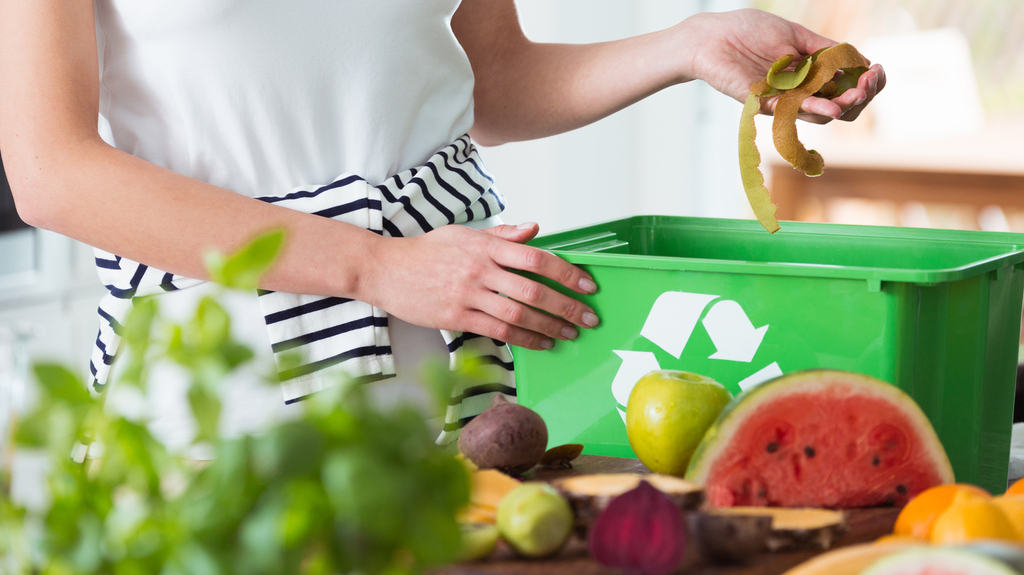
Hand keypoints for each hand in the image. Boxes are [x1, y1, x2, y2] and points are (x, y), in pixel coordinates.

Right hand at [364, 223, 599, 349]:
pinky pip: (498, 331)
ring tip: (571, 333)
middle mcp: (481, 269)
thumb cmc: (427, 251)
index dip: (566, 273)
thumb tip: (535, 229)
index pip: (536, 257)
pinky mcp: (457, 317)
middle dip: (567, 306)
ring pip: (519, 315)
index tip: (587, 285)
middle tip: (589, 317)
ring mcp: (469, 295)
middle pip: (534, 290)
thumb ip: (503, 235)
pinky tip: (542, 342)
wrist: (386, 269)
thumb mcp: (465, 234)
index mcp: (486, 246)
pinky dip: (524, 338)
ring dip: (550, 326)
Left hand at [681, 9, 884, 123]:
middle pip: (839, 108)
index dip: (866, 83)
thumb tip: (860, 60)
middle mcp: (798, 92)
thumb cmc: (747, 31)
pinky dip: (813, 109)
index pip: (845, 88)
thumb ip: (824, 48)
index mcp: (809, 75)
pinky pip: (791, 112)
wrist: (711, 35)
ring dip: (842, 106)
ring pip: (819, 114)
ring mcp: (781, 100)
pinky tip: (830, 106)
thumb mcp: (794, 34)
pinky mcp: (761, 103)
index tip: (877, 70)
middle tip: (869, 82)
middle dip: (860, 97)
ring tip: (856, 95)